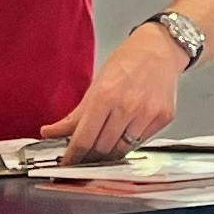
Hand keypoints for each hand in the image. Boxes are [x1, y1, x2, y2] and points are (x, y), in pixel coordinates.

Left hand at [48, 22, 183, 161]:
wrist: (159, 49)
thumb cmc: (126, 62)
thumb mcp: (96, 84)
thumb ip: (75, 115)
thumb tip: (50, 132)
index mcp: (105, 95)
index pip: (84, 139)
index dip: (73, 156)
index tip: (67, 164)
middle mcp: (128, 106)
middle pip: (101, 149)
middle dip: (89, 156)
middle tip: (83, 157)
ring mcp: (147, 114)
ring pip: (121, 150)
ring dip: (108, 153)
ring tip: (102, 148)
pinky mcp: (163, 118)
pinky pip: (139, 143)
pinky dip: (128, 143)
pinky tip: (124, 134)